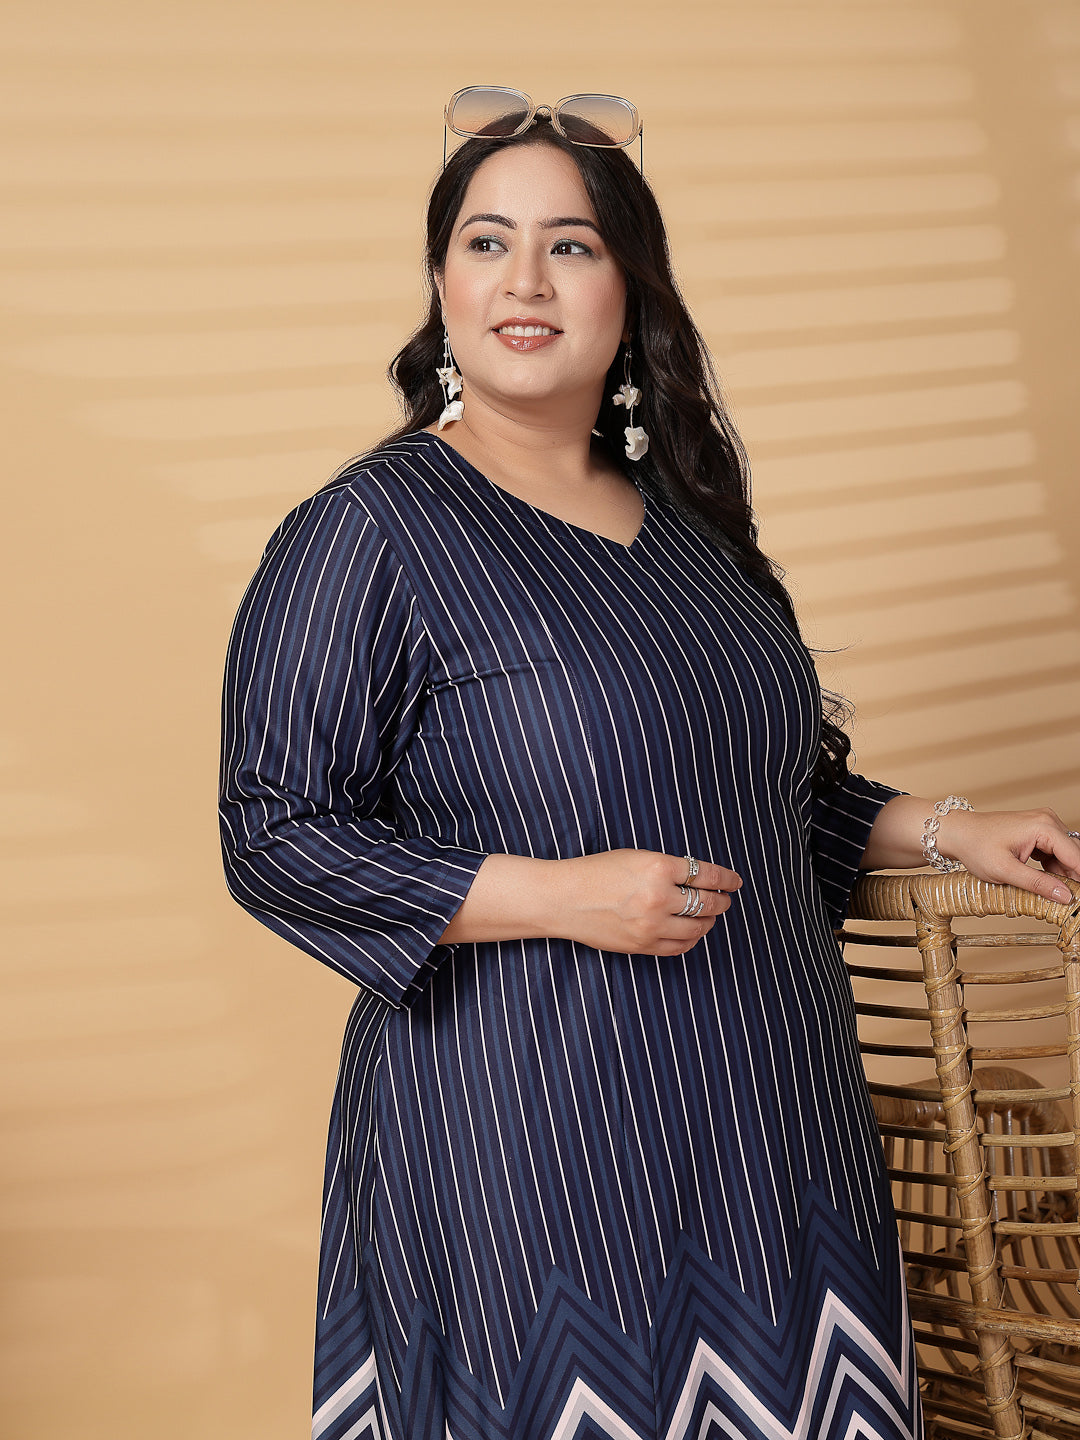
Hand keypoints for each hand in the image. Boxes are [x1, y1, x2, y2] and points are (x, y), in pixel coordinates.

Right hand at [559, 849, 742, 955]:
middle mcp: (658, 897)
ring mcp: (652, 925)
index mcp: (658, 867)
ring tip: (710, 916)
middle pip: (707, 902)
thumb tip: (699, 880)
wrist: (563, 899)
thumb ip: (667, 868)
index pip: (707, 875)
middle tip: (725, 900)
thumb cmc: (596, 872)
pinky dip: (691, 939)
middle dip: (721, 901)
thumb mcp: (635, 857)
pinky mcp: (643, 945)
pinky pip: (680, 947)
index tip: (735, 882)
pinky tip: (691, 932)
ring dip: (709, 921)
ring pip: (697, 927)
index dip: (727, 879)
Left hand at [935, 806, 1079, 904]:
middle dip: (1075, 878)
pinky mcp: (1038, 832)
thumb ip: (1037, 883)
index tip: (1079, 899)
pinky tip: (1048, 884)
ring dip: (1065, 875)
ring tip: (1058, 896)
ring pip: (1067, 855)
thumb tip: (1065, 896)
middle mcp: (1048, 821)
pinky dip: (1055, 869)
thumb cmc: (976, 846)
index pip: (1076, 857)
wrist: (958, 833)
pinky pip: (1056, 853)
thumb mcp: (1005, 871)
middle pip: (1074, 855)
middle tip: (1072, 901)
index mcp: (1044, 827)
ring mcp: (1044, 825)